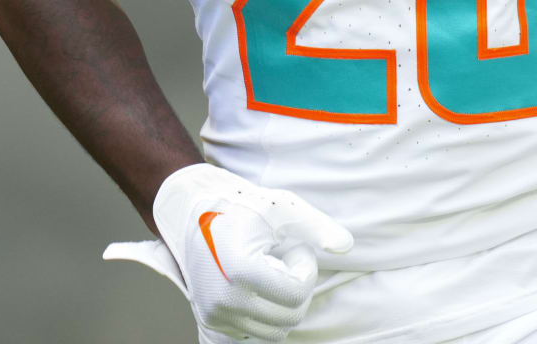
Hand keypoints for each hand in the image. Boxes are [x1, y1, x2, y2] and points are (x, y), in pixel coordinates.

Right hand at [115, 163, 352, 341]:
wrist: (190, 212)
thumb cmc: (238, 206)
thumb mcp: (281, 207)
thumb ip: (316, 226)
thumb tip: (346, 246)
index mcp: (240, 271)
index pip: (297, 293)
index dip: (305, 268)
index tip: (294, 247)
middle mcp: (224, 300)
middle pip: (290, 317)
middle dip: (298, 287)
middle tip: (284, 258)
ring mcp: (216, 315)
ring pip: (276, 331)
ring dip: (283, 303)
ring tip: (271, 271)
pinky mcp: (212, 322)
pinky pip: (256, 333)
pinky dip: (267, 315)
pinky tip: (260, 286)